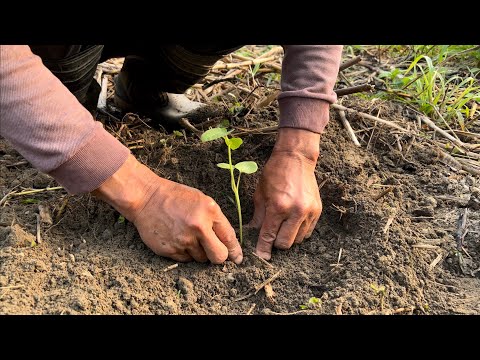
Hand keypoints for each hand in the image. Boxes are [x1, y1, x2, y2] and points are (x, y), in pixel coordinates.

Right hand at [92, 155, 242, 263]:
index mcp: (209, 211)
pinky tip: (177, 238)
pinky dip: (184, 253)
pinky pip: (185, 260)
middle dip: (220, 257)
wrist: (145, 197)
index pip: (229, 238)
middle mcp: (198, 227)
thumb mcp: (201, 200)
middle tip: (215, 252)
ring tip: (188, 236)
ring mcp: (183, 240)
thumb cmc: (176, 197)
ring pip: (201, 259)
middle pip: (219, 257)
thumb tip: (228, 243)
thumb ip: (216, 220)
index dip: (235, 251)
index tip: (237, 258)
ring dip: (199, 252)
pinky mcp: (169, 250)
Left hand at [249, 128, 321, 259]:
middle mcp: (296, 211)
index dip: (263, 249)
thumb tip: (254, 234)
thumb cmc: (274, 173)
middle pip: (286, 244)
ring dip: (289, 237)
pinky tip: (293, 221)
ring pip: (298, 240)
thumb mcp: (260, 194)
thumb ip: (258, 217)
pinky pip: (308, 232)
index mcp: (278, 207)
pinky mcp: (317, 210)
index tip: (261, 257)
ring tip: (283, 224)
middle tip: (272, 233)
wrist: (296, 158)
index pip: (269, 236)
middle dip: (276, 242)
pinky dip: (299, 231)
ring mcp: (309, 211)